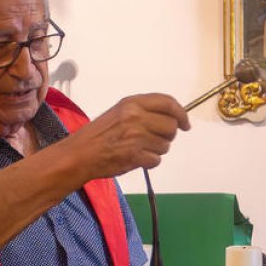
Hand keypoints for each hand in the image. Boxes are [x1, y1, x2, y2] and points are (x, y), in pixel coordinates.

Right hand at [63, 93, 188, 178]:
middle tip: (154, 140)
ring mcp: (136, 136)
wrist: (79, 154)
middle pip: (171, 126)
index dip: (181, 114)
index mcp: (132, 103)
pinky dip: (149, 162)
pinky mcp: (135, 155)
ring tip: (139, 149)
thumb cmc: (99, 135)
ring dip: (156, 150)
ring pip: (165, 145)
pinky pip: (156, 160)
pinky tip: (136, 159)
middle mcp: (136, 117)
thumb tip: (173, 118)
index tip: (185, 124)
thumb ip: (144, 112)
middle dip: (167, 136)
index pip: (168, 103)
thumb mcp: (120, 112)